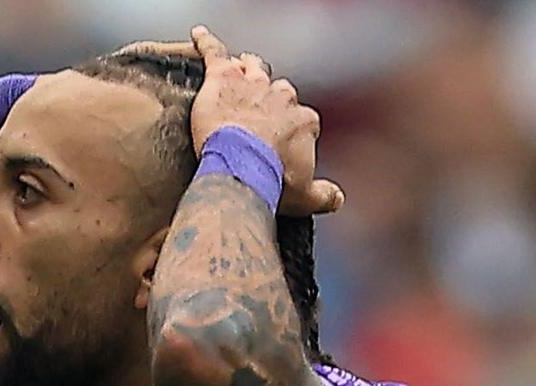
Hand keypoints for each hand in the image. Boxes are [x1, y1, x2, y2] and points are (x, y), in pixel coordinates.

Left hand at [185, 26, 343, 216]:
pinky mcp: (222, 78)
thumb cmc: (274, 183)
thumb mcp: (306, 197)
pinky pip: (214, 52)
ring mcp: (251, 84)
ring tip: (238, 73)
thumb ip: (324, 195)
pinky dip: (206, 43)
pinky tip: (198, 36)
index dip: (290, 128)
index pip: (301, 117)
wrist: (242, 170)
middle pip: (277, 89)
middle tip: (256, 112)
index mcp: (303, 119)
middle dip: (269, 98)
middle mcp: (281, 96)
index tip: (281, 142)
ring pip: (252, 67)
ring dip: (246, 70)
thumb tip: (337, 199)